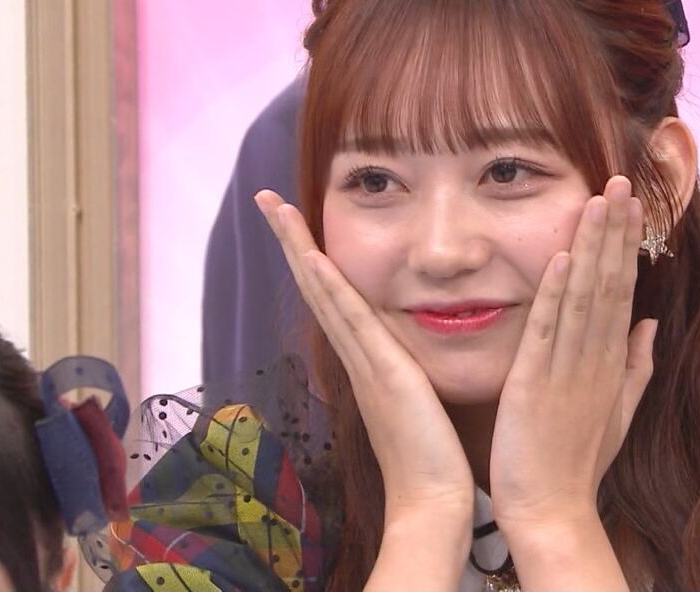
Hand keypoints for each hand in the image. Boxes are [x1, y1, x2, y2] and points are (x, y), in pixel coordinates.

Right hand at [253, 190, 474, 519]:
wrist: (432, 502)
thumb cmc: (433, 459)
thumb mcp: (421, 400)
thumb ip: (411, 374)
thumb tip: (416, 354)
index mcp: (367, 359)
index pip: (334, 297)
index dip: (312, 258)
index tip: (296, 221)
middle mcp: (356, 354)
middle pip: (316, 284)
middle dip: (291, 239)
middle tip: (266, 198)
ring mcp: (362, 360)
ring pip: (324, 290)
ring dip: (297, 245)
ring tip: (275, 206)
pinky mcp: (380, 369)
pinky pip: (348, 315)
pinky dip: (326, 282)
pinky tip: (310, 250)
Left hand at [488, 176, 656, 532]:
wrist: (552, 508)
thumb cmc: (578, 462)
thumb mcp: (618, 413)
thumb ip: (636, 367)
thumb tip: (648, 325)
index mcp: (612, 363)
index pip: (623, 291)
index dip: (627, 246)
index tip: (632, 205)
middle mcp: (596, 359)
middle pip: (611, 284)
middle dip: (617, 231)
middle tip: (623, 181)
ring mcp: (567, 370)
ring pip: (585, 297)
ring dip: (592, 247)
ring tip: (599, 200)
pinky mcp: (534, 383)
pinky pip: (549, 331)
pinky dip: (556, 294)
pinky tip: (562, 257)